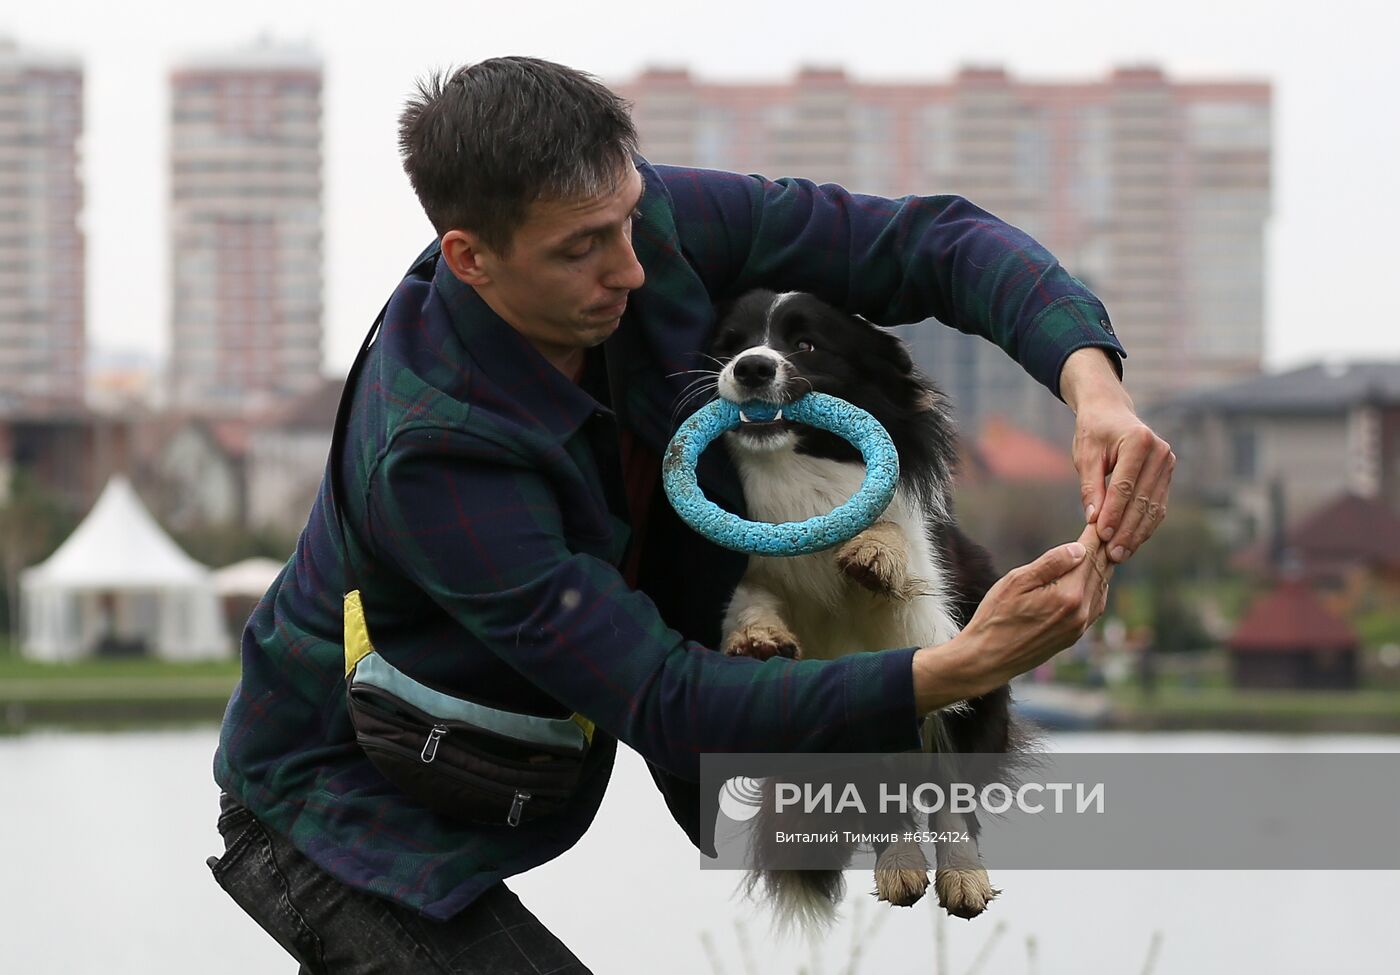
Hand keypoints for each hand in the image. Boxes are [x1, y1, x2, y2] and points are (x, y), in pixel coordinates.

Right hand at [912, 524, 1112, 711]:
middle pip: (1100, 570)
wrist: (988, 660)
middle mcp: (1081, 612)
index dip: (1093, 534)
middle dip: (1102, 546)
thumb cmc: (995, 617)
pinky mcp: (1075, 635)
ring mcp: (1080, 626)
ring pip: (1102, 587)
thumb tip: (1080, 548)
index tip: (1096, 515)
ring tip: (1102, 546)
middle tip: (1106, 525)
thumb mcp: (1016, 582)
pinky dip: (1097, 585)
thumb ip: (1050, 564)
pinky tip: (1091, 576)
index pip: (1088, 555)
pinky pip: (1096, 604)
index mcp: (1068, 595)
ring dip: (1102, 565)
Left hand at [1060, 348, 1174, 563]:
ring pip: (1153, 506)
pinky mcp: (1168, 474)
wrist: (1111, 413)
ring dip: (1138, 533)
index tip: (1100, 534)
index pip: (1125, 486)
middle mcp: (1160, 452)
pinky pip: (1158, 505)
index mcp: (1138, 441)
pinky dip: (1145, 525)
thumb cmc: (1094, 433)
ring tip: (1121, 554)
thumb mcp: (1086, 456)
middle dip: (1127, 529)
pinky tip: (1132, 542)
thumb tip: (1093, 519)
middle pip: (1143, 499)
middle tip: (1112, 554)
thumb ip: (1090, 487)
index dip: (1113, 513)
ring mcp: (1168, 463)